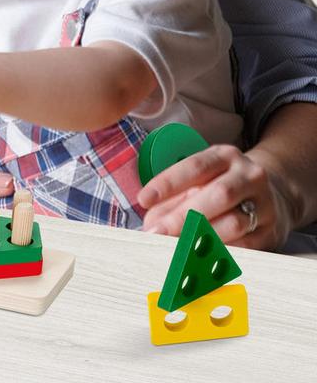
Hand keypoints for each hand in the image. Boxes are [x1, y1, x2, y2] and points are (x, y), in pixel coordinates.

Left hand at [138, 144, 294, 250]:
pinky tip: (199, 259)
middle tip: (155, 232)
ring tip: (173, 248)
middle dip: (182, 216)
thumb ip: (174, 197)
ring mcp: (265, 204)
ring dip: (200, 238)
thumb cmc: (222, 185)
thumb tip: (150, 223)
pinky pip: (246, 246)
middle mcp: (249, 175)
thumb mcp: (200, 180)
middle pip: (217, 195)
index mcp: (225, 156)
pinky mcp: (272, 232)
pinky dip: (220, 254)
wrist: (273, 195)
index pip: (195, 167)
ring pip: (234, 222)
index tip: (143, 200)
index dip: (167, 183)